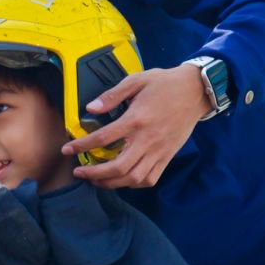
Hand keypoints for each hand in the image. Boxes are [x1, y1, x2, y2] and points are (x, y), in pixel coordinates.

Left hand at [61, 62, 212, 188]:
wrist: (196, 91)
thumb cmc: (166, 84)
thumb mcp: (137, 80)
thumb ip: (112, 95)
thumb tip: (91, 108)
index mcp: (136, 119)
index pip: (103, 138)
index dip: (82, 146)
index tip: (67, 150)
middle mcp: (148, 139)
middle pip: (118, 167)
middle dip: (95, 174)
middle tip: (79, 173)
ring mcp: (159, 151)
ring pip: (133, 177)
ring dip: (111, 183)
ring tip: (96, 180)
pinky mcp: (167, 156)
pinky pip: (150, 178)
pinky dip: (133, 183)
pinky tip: (121, 179)